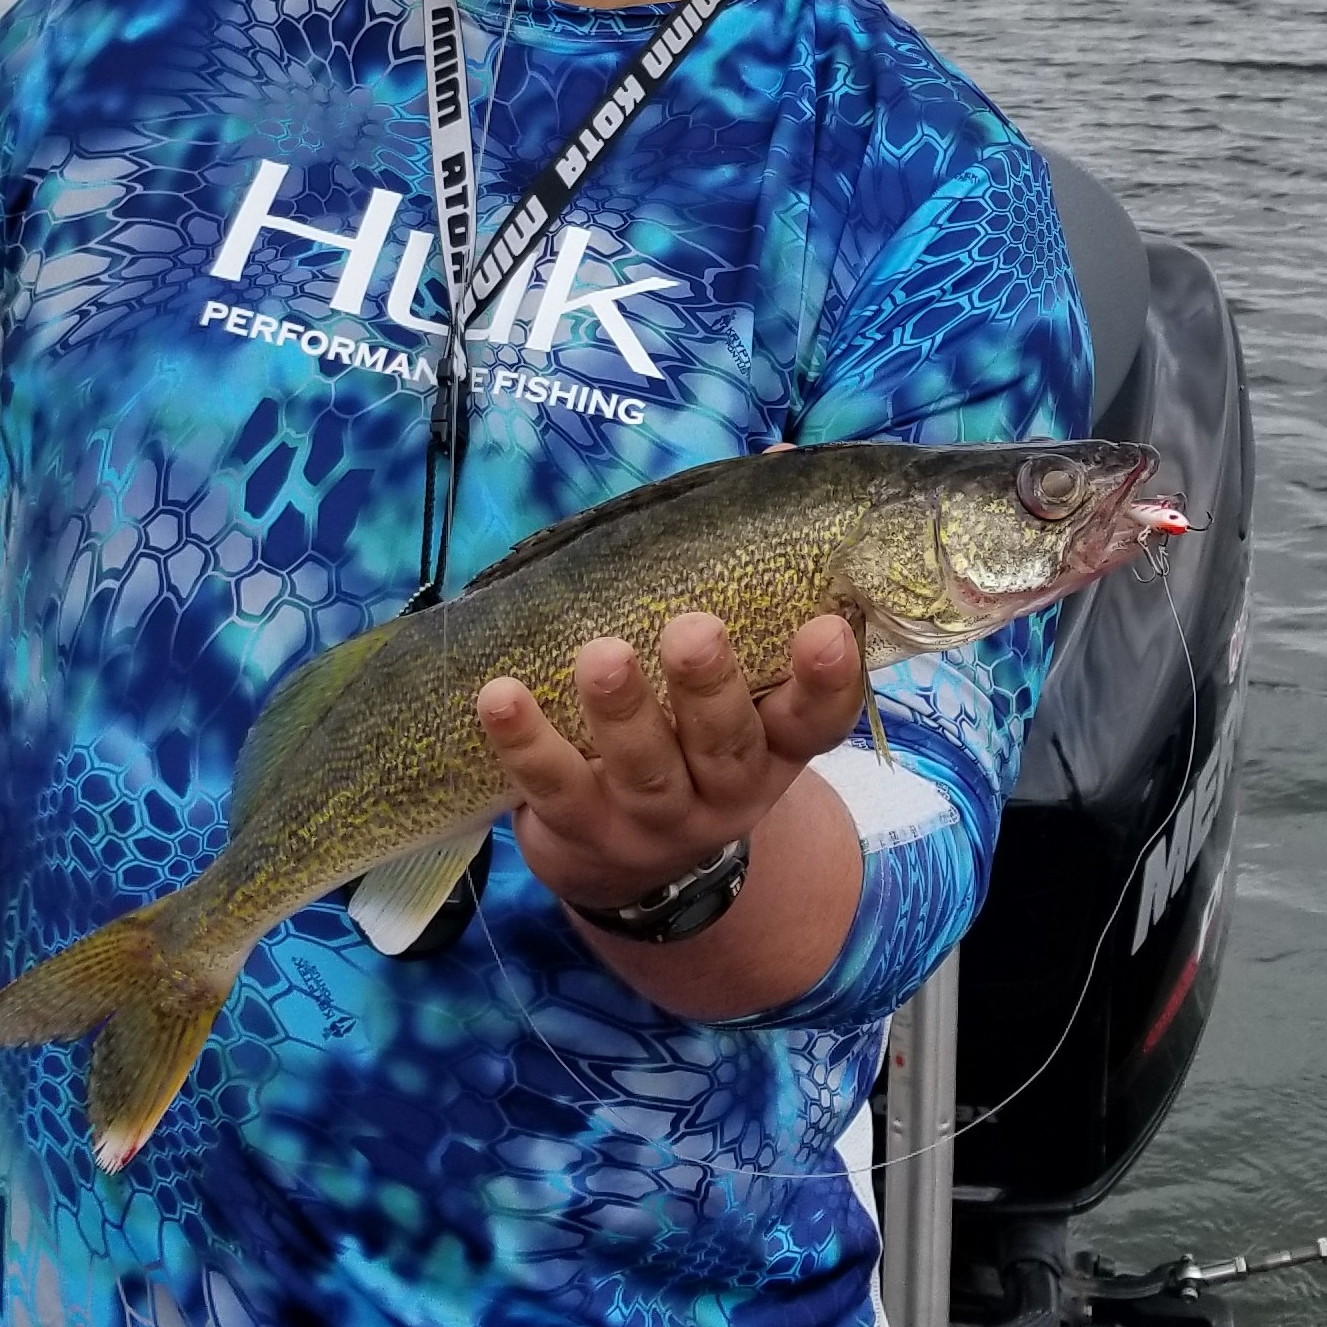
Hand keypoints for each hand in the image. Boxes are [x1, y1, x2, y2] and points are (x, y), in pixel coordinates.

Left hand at [477, 609, 865, 914]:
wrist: (623, 865)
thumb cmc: (685, 739)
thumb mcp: (733, 687)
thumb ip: (749, 587)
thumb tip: (778, 460)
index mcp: (771, 749)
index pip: (814, 720)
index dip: (826, 680)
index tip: (824, 628)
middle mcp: (723, 792)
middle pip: (725, 747)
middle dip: (709, 688)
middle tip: (693, 632)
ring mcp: (653, 821)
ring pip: (643, 771)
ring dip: (623, 712)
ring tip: (602, 657)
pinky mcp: (582, 830)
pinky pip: (554, 787)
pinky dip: (527, 743)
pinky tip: (500, 697)